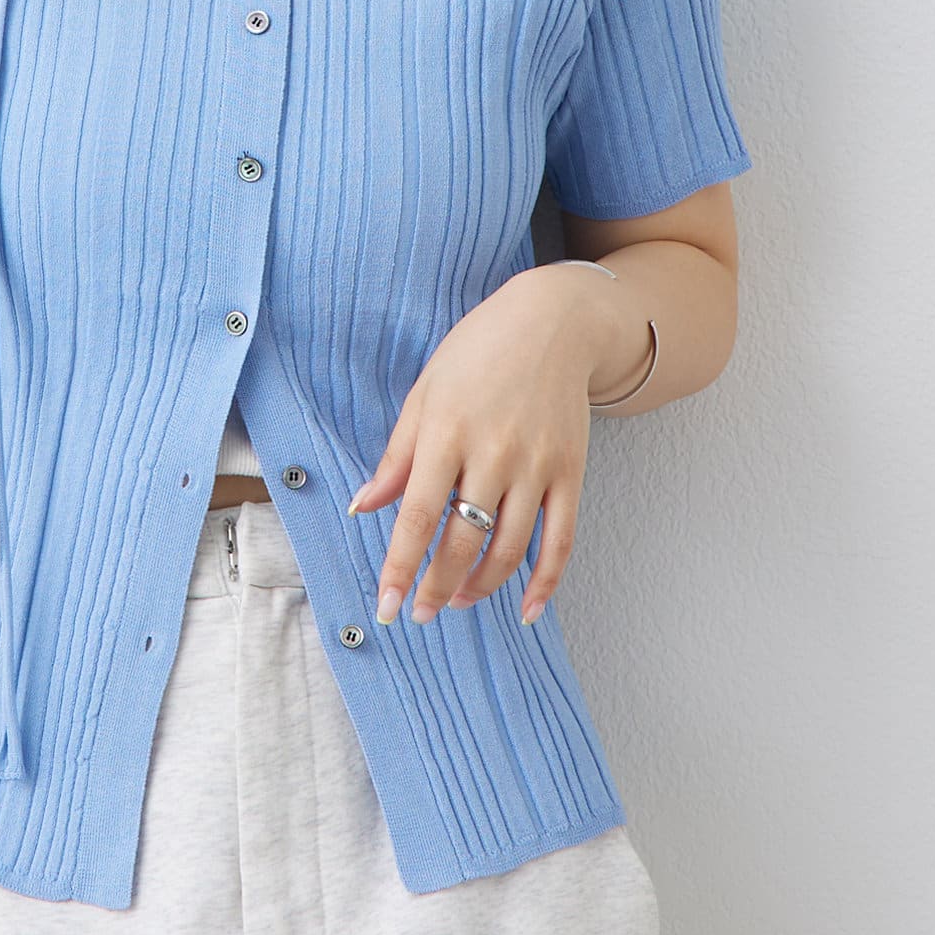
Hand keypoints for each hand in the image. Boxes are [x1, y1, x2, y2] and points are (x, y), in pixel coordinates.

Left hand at [348, 264, 612, 628]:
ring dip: (481, 586)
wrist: (554, 322)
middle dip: (436, 587)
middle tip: (420, 612)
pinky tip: (527, 611)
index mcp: (447, 433)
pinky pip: (561, 540)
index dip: (401, 566)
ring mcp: (538, 466)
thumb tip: (362, 507)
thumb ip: (396, 457)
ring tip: (458, 601)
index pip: (419, 516)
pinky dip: (545, 582)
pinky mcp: (572, 473)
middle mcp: (494, 454)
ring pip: (509, 548)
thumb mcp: (424, 395)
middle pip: (462, 541)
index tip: (386, 605)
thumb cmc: (476, 354)